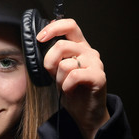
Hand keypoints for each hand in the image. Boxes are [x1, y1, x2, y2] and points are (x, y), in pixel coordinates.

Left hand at [37, 19, 109, 138]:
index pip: (69, 25)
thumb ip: (52, 54)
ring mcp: (95, 63)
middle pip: (61, 45)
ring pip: (65, 63)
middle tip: (53, 74)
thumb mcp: (56, 69)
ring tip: (65, 85)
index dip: (53, 28)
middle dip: (49, 62)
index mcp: (78, 45)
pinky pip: (74, 76)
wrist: (84, 112)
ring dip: (59, 78)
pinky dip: (66, 85)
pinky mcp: (99, 77)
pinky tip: (70, 90)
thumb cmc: (70, 89)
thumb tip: (42, 37)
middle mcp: (88, 51)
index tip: (40, 38)